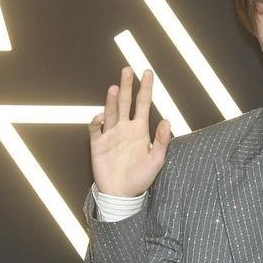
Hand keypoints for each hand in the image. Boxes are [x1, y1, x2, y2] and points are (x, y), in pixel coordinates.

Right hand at [88, 66, 170, 195]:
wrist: (122, 194)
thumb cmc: (140, 178)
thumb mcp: (155, 161)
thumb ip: (161, 141)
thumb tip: (166, 121)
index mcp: (140, 130)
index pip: (143, 104)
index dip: (145, 89)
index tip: (147, 73)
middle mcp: (125, 128)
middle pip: (126, 102)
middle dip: (127, 86)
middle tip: (127, 69)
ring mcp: (111, 134)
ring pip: (111, 111)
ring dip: (112, 100)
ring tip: (115, 88)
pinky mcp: (98, 143)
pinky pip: (95, 128)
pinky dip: (97, 120)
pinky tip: (101, 116)